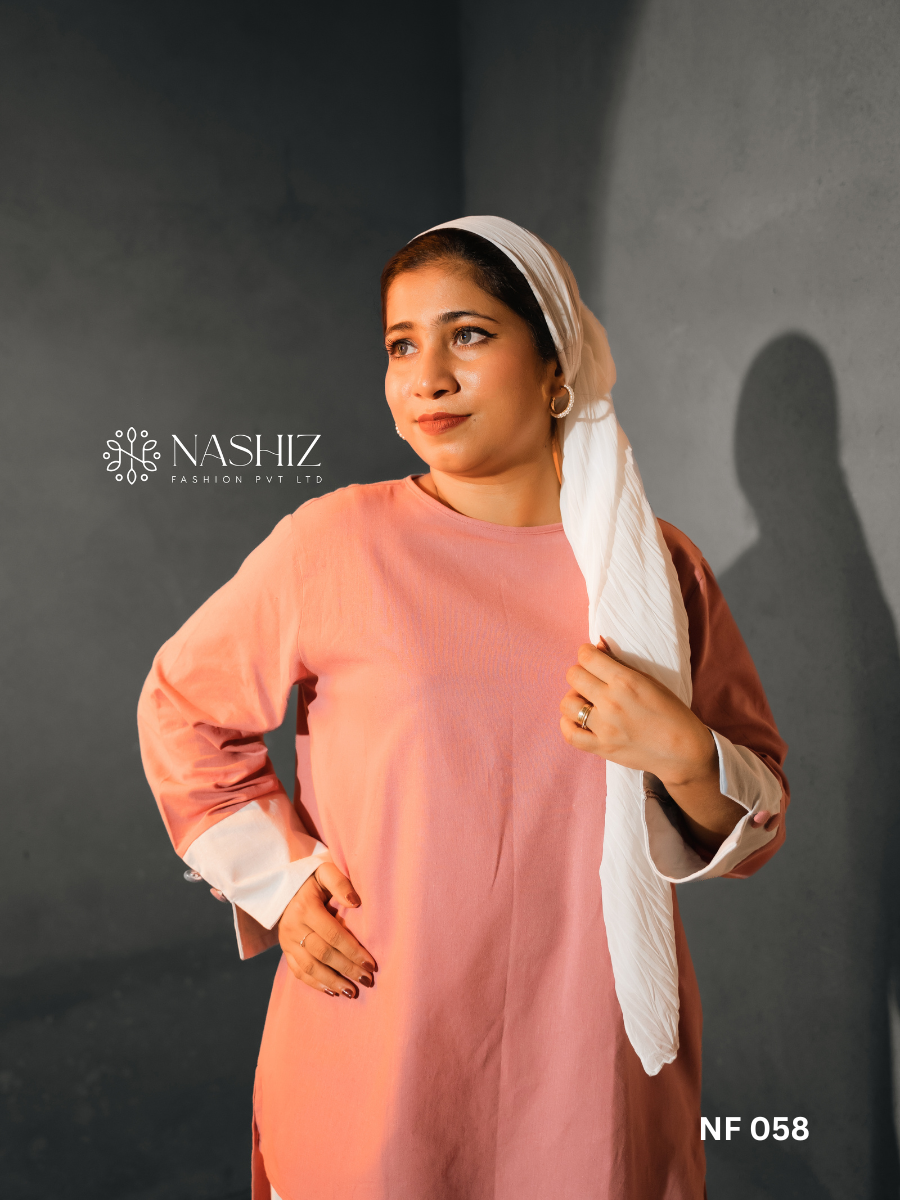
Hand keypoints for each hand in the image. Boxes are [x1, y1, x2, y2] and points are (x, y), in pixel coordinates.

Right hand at [278, 862, 376, 998]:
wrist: (285, 886)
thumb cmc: (314, 879)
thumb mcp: (326, 871)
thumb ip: (340, 883)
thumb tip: (356, 903)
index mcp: (305, 907)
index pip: (333, 935)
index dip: (353, 951)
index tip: (371, 964)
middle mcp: (293, 926)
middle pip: (323, 954)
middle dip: (347, 969)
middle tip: (367, 980)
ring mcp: (287, 941)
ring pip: (310, 967)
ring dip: (332, 982)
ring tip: (352, 992)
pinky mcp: (286, 950)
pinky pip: (298, 971)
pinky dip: (315, 984)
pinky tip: (333, 991)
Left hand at [560, 640, 715, 787]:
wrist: (683, 750)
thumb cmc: (671, 712)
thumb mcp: (649, 681)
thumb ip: (619, 663)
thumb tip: (597, 644)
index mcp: (625, 681)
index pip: (586, 657)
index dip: (587, 654)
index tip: (593, 659)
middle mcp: (611, 702)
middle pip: (573, 676)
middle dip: (580, 674)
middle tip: (592, 681)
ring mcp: (604, 727)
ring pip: (567, 704)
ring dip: (574, 699)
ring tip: (587, 702)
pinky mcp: (601, 747)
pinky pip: (569, 734)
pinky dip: (568, 724)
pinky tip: (578, 720)